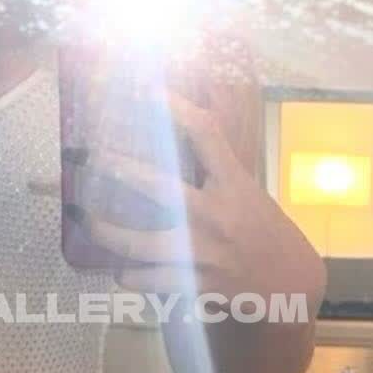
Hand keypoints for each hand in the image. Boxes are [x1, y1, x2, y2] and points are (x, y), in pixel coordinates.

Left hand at [72, 91, 318, 304]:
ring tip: (81, 217)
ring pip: (138, 243)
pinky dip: (128, 275)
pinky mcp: (194, 283)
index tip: (145, 88)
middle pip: (157, 186)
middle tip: (88, 156)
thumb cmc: (266, 231)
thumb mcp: (248, 193)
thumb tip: (179, 139)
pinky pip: (147, 280)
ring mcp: (203, 252)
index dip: (174, 107)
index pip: (205, 134)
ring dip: (103, 231)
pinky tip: (118, 269)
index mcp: (233, 185)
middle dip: (117, 168)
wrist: (291, 285)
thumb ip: (215, 172)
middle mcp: (215, 215)